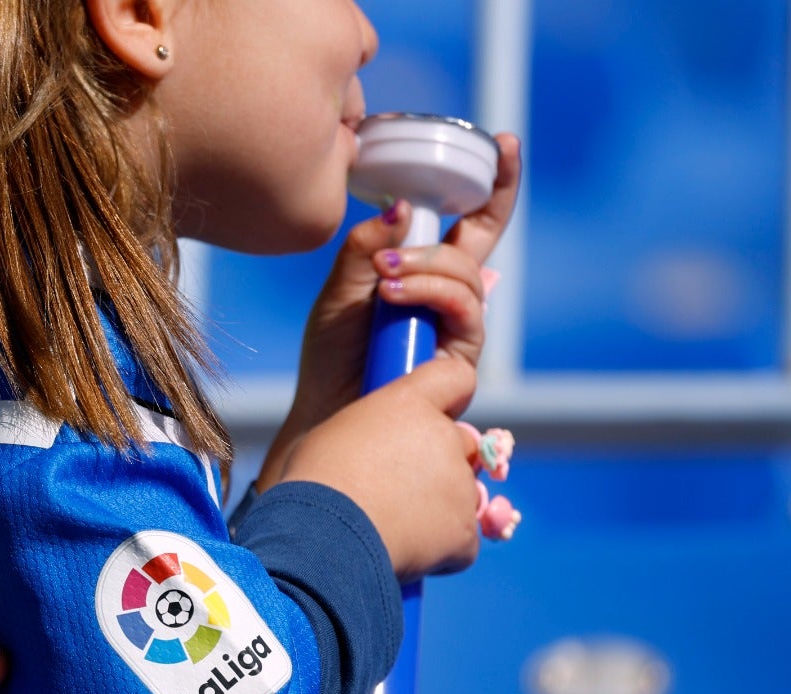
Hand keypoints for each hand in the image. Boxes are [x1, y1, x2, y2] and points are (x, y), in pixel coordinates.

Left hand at [259, 134, 521, 492]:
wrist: (325, 412)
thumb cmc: (332, 356)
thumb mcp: (341, 290)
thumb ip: (368, 247)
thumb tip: (405, 206)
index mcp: (424, 276)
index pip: (469, 225)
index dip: (492, 186)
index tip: (505, 143)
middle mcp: (449, 300)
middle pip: (478, 246)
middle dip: (450, 229)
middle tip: (403, 233)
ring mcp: (458, 329)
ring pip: (467, 277)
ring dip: (426, 268)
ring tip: (384, 278)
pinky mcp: (462, 359)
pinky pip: (464, 312)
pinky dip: (429, 294)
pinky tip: (392, 294)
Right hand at [274, 356, 482, 582]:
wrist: (324, 538)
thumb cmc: (314, 484)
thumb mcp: (334, 435)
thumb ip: (376, 431)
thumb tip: (380, 449)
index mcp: (408, 404)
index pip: (455, 377)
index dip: (449, 398)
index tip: (434, 417)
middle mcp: (443, 436)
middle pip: (462, 444)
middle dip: (440, 464)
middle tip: (398, 487)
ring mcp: (459, 484)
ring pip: (463, 495)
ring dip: (439, 508)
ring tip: (391, 522)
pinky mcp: (463, 530)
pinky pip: (462, 540)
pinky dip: (440, 549)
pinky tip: (403, 547)